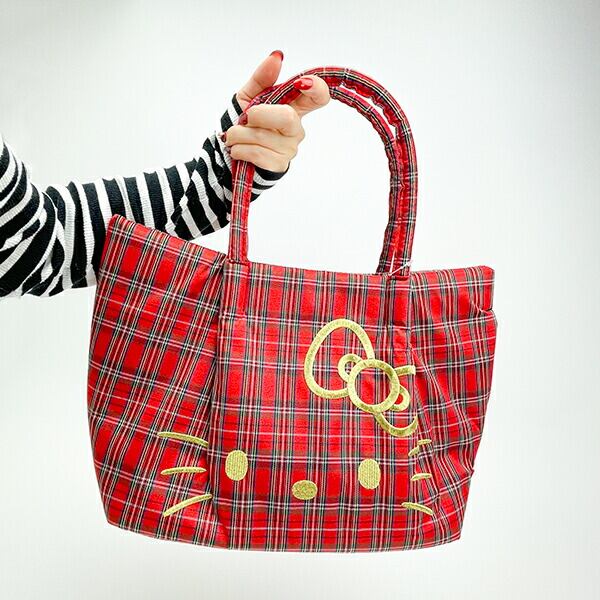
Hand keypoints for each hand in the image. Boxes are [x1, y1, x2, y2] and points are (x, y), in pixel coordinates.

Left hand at [224, 50, 329, 172]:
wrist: (227, 153)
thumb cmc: (243, 124)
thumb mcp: (248, 96)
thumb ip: (262, 77)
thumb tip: (277, 56)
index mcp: (293, 107)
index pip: (319, 96)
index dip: (316, 88)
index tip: (302, 83)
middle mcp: (295, 128)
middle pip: (287, 117)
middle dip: (257, 115)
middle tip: (244, 118)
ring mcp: (289, 148)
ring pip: (265, 137)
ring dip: (239, 134)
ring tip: (234, 136)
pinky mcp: (279, 165)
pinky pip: (258, 154)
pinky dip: (240, 149)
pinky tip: (238, 150)